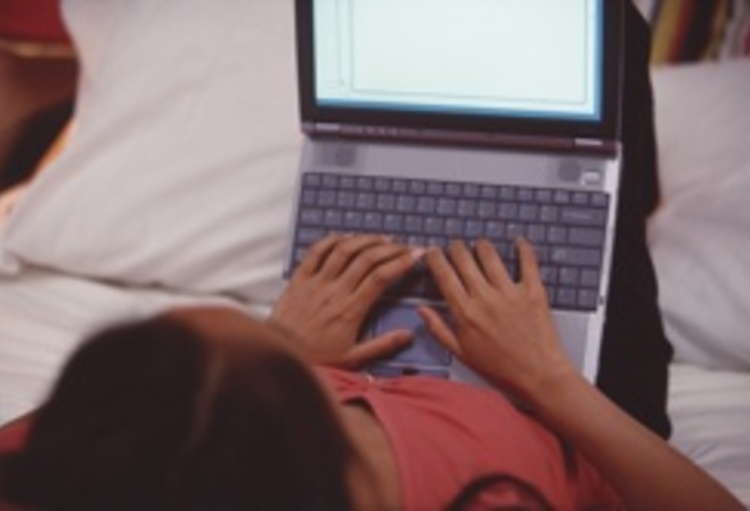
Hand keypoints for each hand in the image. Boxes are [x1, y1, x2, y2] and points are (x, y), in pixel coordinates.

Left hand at [269, 235, 421, 368]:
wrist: (279, 352)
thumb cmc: (317, 357)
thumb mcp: (353, 358)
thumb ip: (382, 345)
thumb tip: (408, 335)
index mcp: (351, 310)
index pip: (381, 277)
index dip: (401, 262)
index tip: (416, 255)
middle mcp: (335, 291)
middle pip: (367, 259)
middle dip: (390, 248)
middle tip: (405, 245)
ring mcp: (316, 282)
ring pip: (344, 250)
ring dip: (366, 240)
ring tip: (382, 238)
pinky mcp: (300, 278)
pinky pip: (316, 251)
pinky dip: (332, 240)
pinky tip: (346, 237)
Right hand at [419, 238, 574, 398]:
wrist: (538, 376)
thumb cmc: (500, 368)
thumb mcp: (461, 354)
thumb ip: (439, 329)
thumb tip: (422, 310)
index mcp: (465, 313)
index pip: (444, 274)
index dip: (435, 258)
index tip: (433, 251)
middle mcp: (485, 298)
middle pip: (464, 258)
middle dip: (456, 247)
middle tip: (455, 246)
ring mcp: (510, 293)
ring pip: (490, 255)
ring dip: (481, 246)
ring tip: (480, 245)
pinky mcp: (533, 292)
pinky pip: (527, 262)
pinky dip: (523, 248)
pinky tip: (519, 242)